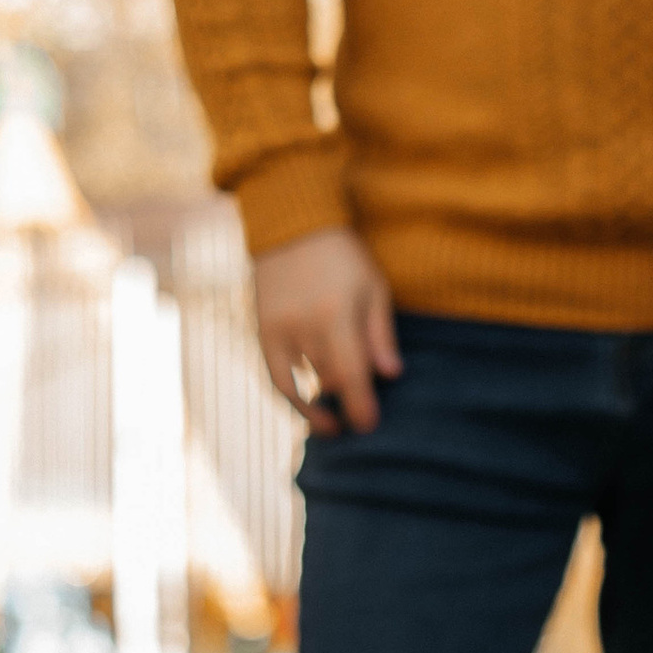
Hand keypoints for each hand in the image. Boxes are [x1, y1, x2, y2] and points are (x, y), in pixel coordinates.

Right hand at [253, 227, 401, 434]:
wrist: (290, 226)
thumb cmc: (342, 258)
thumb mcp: (373, 287)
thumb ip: (381, 334)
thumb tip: (390, 375)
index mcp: (336, 313)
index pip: (351, 373)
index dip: (360, 405)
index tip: (368, 426)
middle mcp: (303, 325)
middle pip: (330, 379)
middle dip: (348, 395)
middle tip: (360, 408)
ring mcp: (278, 329)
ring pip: (304, 381)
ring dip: (322, 398)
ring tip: (333, 418)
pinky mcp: (262, 331)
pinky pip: (275, 377)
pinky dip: (292, 397)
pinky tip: (308, 408)